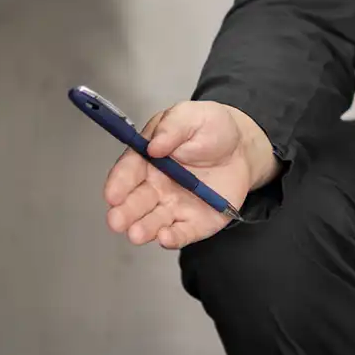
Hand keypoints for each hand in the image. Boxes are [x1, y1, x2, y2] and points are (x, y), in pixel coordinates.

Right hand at [101, 101, 275, 249]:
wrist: (242, 148)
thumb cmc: (212, 128)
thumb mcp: (191, 116)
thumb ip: (172, 126)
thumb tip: (154, 144)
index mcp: (147, 159)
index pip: (127, 173)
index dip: (118, 184)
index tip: (113, 194)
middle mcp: (155, 187)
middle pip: (135, 202)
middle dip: (124, 212)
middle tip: (117, 220)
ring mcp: (174, 206)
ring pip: (154, 221)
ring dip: (143, 228)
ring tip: (136, 233)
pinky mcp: (194, 222)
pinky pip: (182, 232)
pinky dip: (173, 237)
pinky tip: (165, 237)